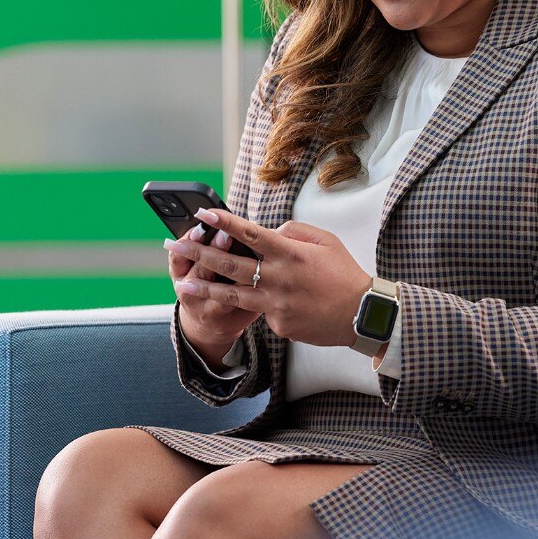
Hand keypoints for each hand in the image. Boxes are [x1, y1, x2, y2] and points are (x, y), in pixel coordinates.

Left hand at [166, 208, 372, 347]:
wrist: (362, 315)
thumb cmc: (344, 274)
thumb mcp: (324, 242)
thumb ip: (293, 233)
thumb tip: (269, 233)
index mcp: (289, 253)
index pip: (250, 233)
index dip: (224, 223)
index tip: (203, 214)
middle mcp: (277, 277)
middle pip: (229, 264)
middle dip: (199, 254)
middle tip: (175, 246)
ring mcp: (275, 304)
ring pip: (231, 295)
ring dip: (203, 289)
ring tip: (181, 286)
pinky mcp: (278, 324)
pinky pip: (262, 311)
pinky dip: (263, 304)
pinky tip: (279, 305)